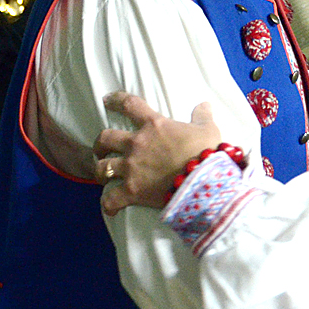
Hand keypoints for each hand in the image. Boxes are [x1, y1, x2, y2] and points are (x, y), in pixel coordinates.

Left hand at [94, 92, 221, 215]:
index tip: (107, 100)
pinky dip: (108, 204)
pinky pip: (111, 199)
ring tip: (103, 176)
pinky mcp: (132, 191)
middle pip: (105, 138)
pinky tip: (110, 208)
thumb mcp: (207, 130)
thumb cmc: (206, 153)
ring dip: (100, 171)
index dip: (116, 100)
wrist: (204, 182)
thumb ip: (202, 116)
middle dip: (100, 144)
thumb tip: (204, 105)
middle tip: (102, 149)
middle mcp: (137, 144)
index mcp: (153, 125)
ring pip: (102, 167)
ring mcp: (131, 167)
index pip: (129, 105)